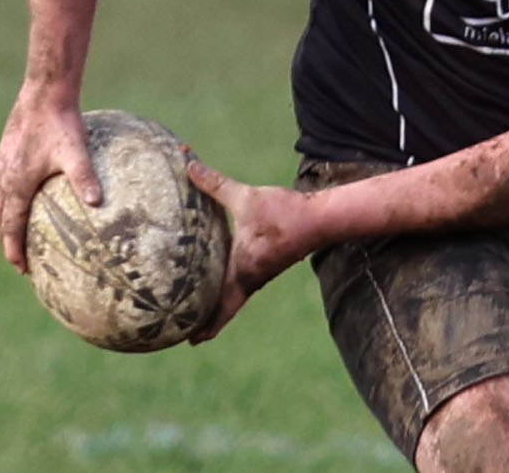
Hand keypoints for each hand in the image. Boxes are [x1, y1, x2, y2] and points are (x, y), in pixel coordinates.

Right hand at [0, 98, 100, 271]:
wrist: (45, 92)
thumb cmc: (62, 123)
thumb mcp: (77, 153)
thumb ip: (85, 179)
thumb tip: (97, 203)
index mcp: (18, 184)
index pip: (12, 226)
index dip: (14, 249)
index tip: (20, 268)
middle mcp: (5, 177)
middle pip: (1, 218)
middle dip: (8, 241)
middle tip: (19, 260)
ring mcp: (3, 164)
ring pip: (0, 201)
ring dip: (6, 221)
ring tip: (17, 234)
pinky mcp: (6, 151)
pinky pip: (3, 183)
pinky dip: (9, 199)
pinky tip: (23, 196)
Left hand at [185, 160, 312, 342]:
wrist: (322, 219)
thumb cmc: (284, 213)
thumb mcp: (246, 198)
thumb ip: (216, 185)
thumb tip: (190, 167)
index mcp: (242, 272)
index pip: (220, 311)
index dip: (203, 328)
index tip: (186, 341)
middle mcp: (252, 279)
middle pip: (226, 310)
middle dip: (207, 321)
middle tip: (186, 330)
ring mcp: (263, 273)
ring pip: (236, 297)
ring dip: (219, 304)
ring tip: (200, 306)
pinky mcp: (271, 263)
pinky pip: (247, 282)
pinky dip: (232, 287)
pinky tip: (228, 272)